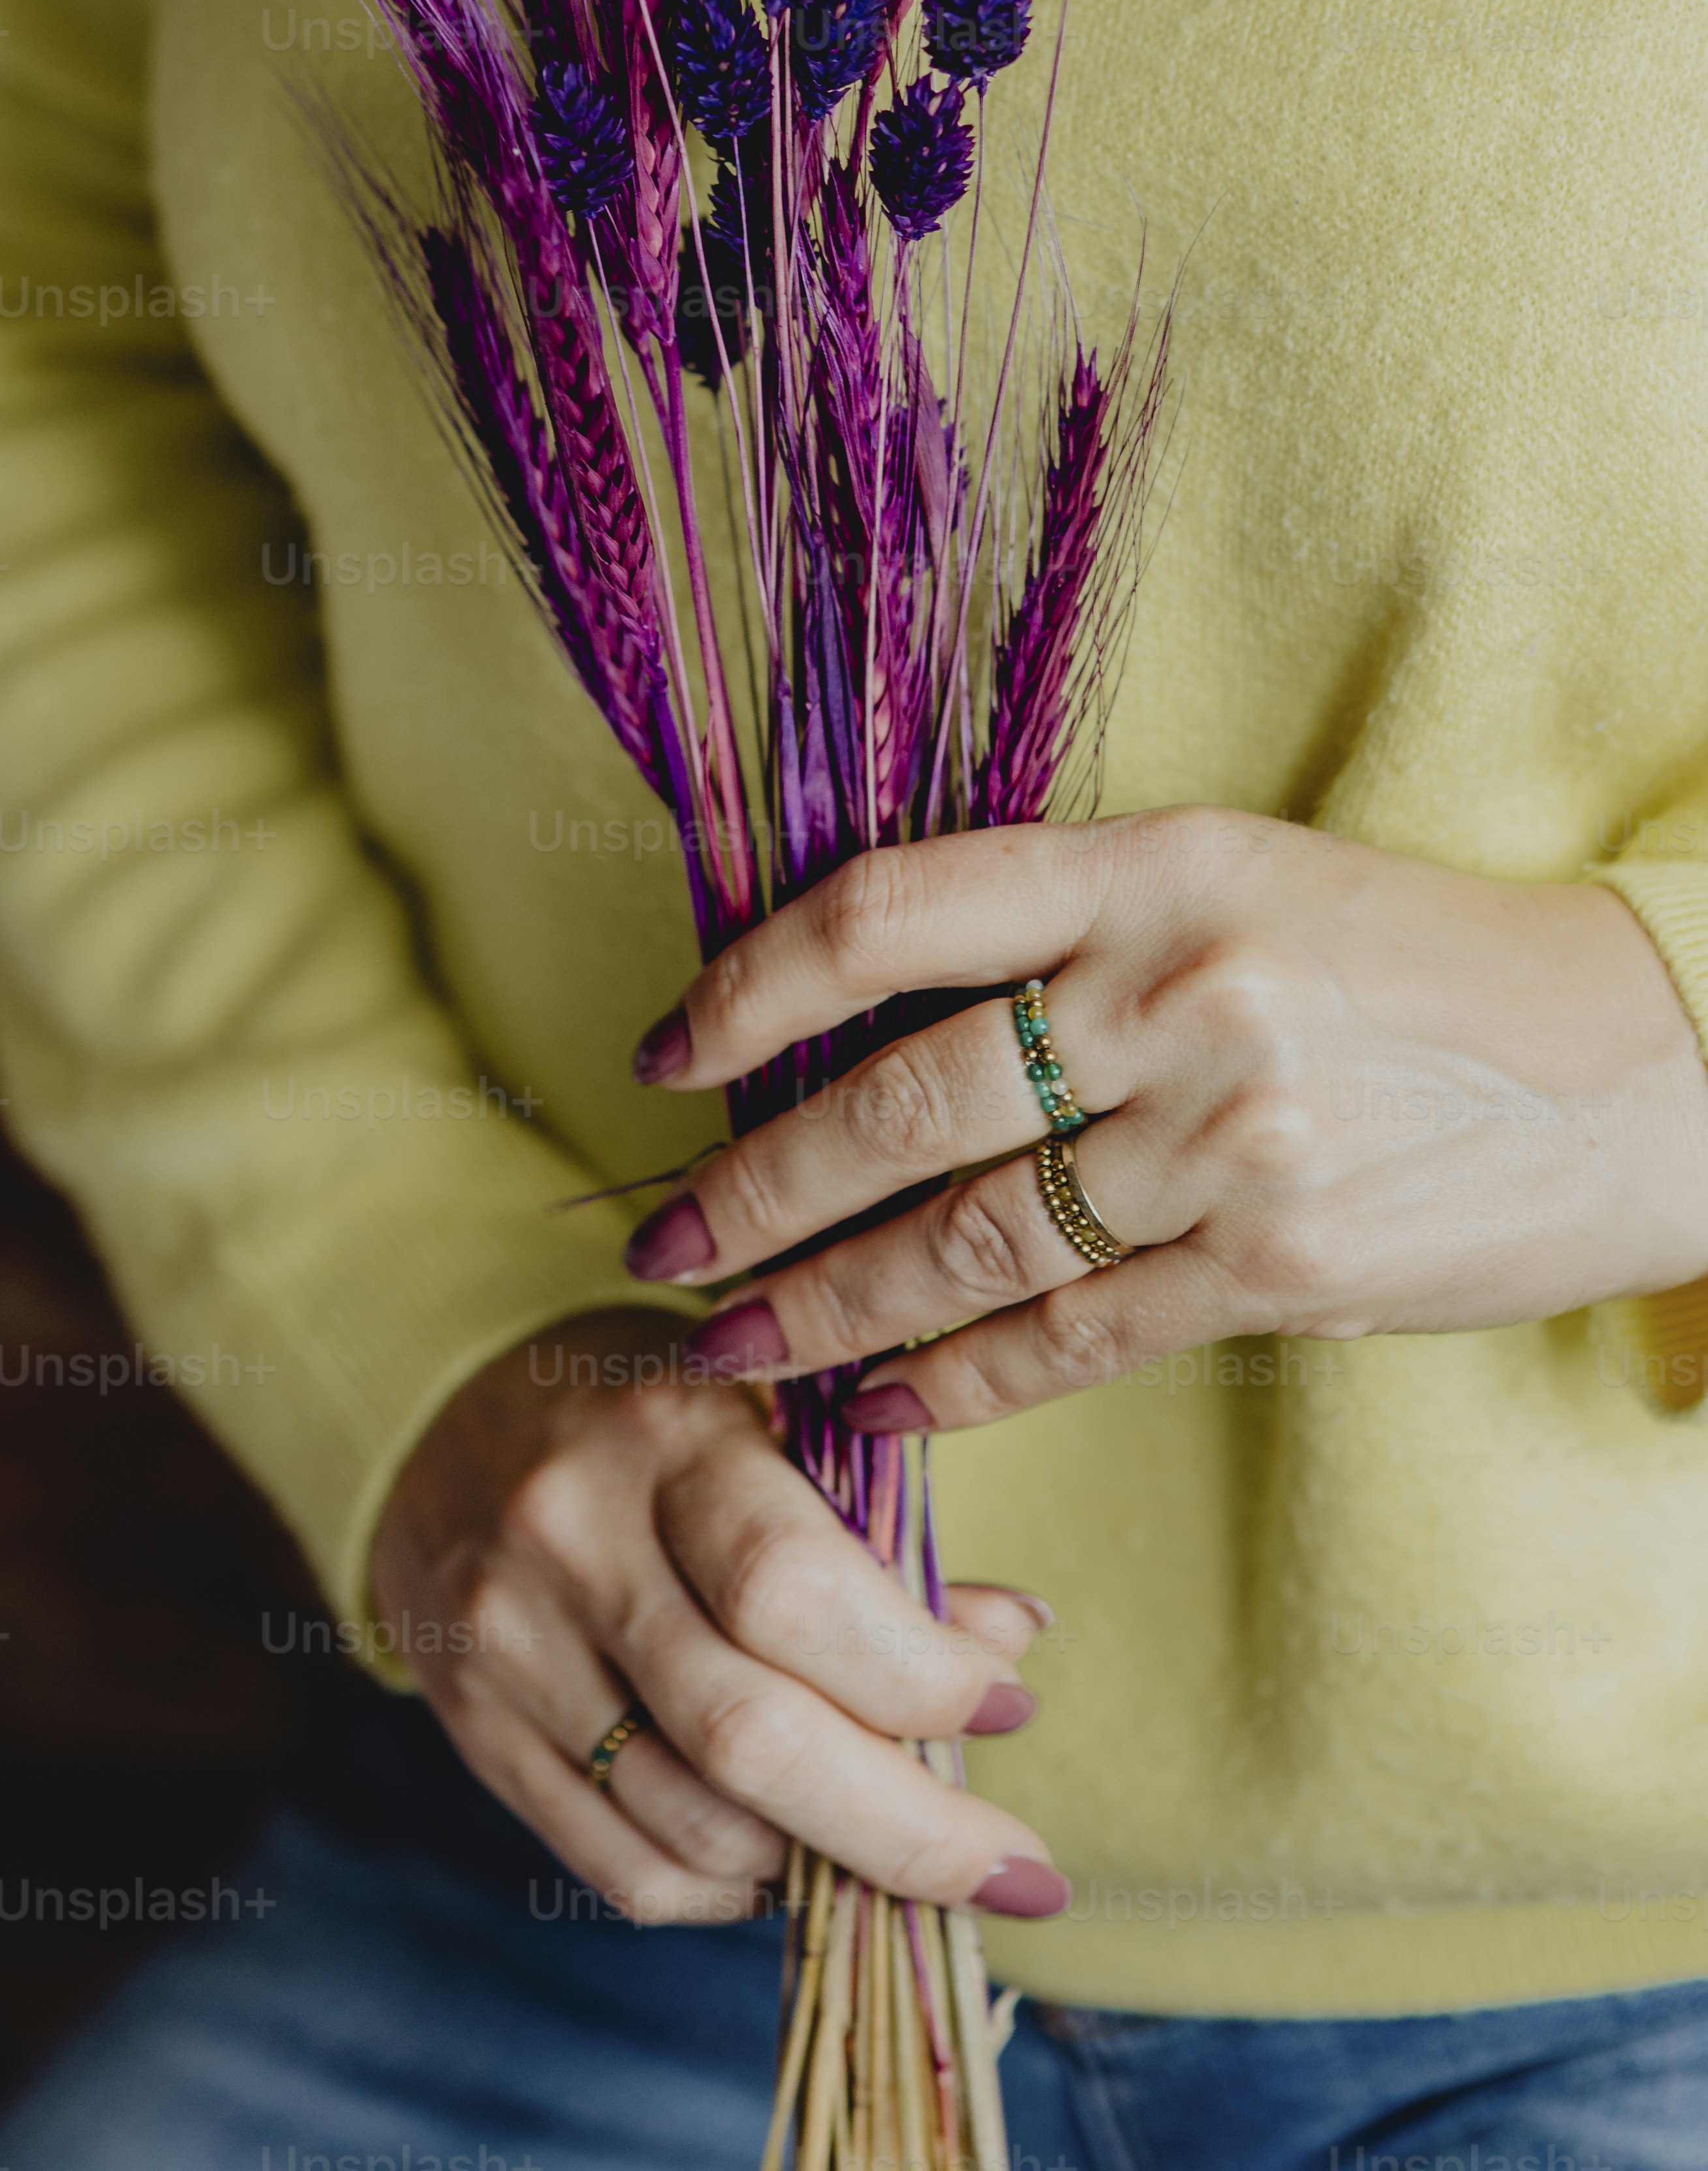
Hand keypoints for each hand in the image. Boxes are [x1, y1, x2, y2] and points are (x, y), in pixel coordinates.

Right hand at [367, 1304, 1065, 1923]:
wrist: (449, 1422)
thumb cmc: (658, 1426)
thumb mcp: (772, 1424)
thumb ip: (882, 1537)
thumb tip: (1010, 1652)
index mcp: (663, 1433)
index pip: (792, 1589)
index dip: (920, 1676)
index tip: (1011, 1709)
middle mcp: (570, 1537)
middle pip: (747, 1736)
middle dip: (904, 1829)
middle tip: (1012, 1873)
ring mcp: (508, 1645)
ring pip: (693, 1827)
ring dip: (825, 1866)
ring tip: (899, 1848)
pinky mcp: (475, 1733)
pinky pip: (625, 1872)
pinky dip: (733, 1892)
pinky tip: (791, 1863)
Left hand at [624, 810, 1707, 1430]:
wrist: (1642, 1063)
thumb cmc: (1414, 962)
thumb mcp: (1236, 879)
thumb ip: (1069, 929)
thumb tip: (865, 1009)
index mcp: (1152, 865)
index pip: (893, 913)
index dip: (752, 983)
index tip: (667, 1049)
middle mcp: (1177, 993)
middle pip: (904, 1100)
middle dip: (758, 1186)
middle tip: (659, 1241)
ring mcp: (1230, 1139)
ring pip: (972, 1238)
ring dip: (828, 1302)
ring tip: (731, 1342)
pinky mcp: (1281, 1268)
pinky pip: (1075, 1335)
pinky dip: (959, 1379)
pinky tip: (876, 1403)